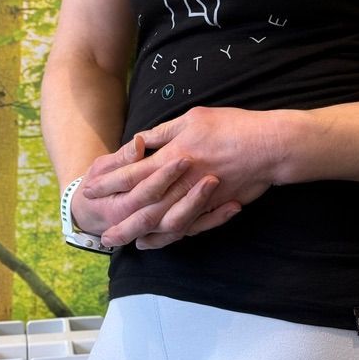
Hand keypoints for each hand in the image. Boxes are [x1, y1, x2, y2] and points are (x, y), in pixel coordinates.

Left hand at [89, 106, 279, 248]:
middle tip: (100, 231)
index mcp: (173, 156)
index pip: (133, 172)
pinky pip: (185, 228)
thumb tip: (140, 142)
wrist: (268, 145)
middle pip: (143, 205)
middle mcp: (182, 181)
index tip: (90, 188)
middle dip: (120, 218)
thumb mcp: (192, 118)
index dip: (110, 182)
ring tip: (124, 242)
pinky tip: (156, 240)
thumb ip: (163, 133)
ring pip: (162, 222)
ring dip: (140, 233)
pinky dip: (168, 237)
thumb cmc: (230, 126)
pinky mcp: (212, 208)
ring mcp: (198, 198)